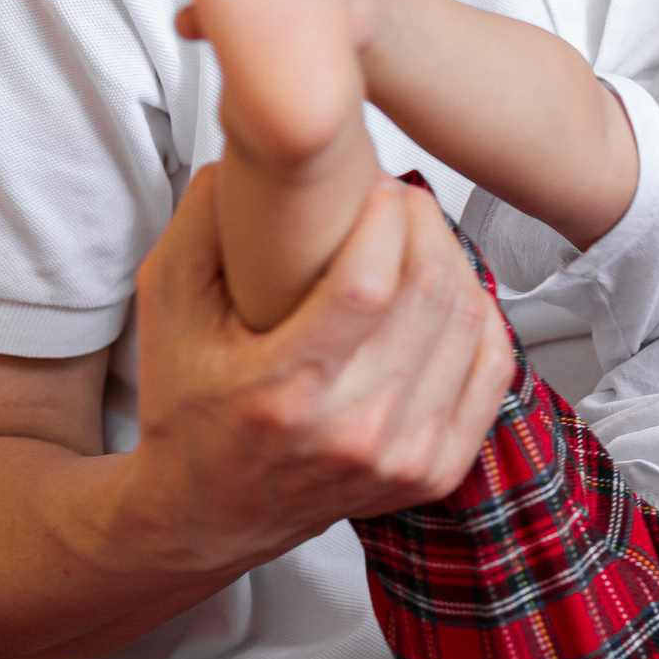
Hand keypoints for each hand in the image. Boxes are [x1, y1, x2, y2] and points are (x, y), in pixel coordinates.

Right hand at [113, 160, 514, 573]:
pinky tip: (450, 288)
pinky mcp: (435, 471)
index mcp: (282, 392)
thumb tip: (257, 145)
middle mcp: (351, 431)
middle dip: (424, 224)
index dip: (387, 219)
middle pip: (429, 296)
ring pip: (469, 323)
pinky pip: (493, 368)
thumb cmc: (187, 403)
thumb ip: (201, 222)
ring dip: (454, 261)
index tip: (376, 186)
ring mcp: (401, 457)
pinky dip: (482, 315)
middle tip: (401, 198)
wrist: (207, 512)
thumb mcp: (165, 306)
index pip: (369, 285)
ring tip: (422, 237)